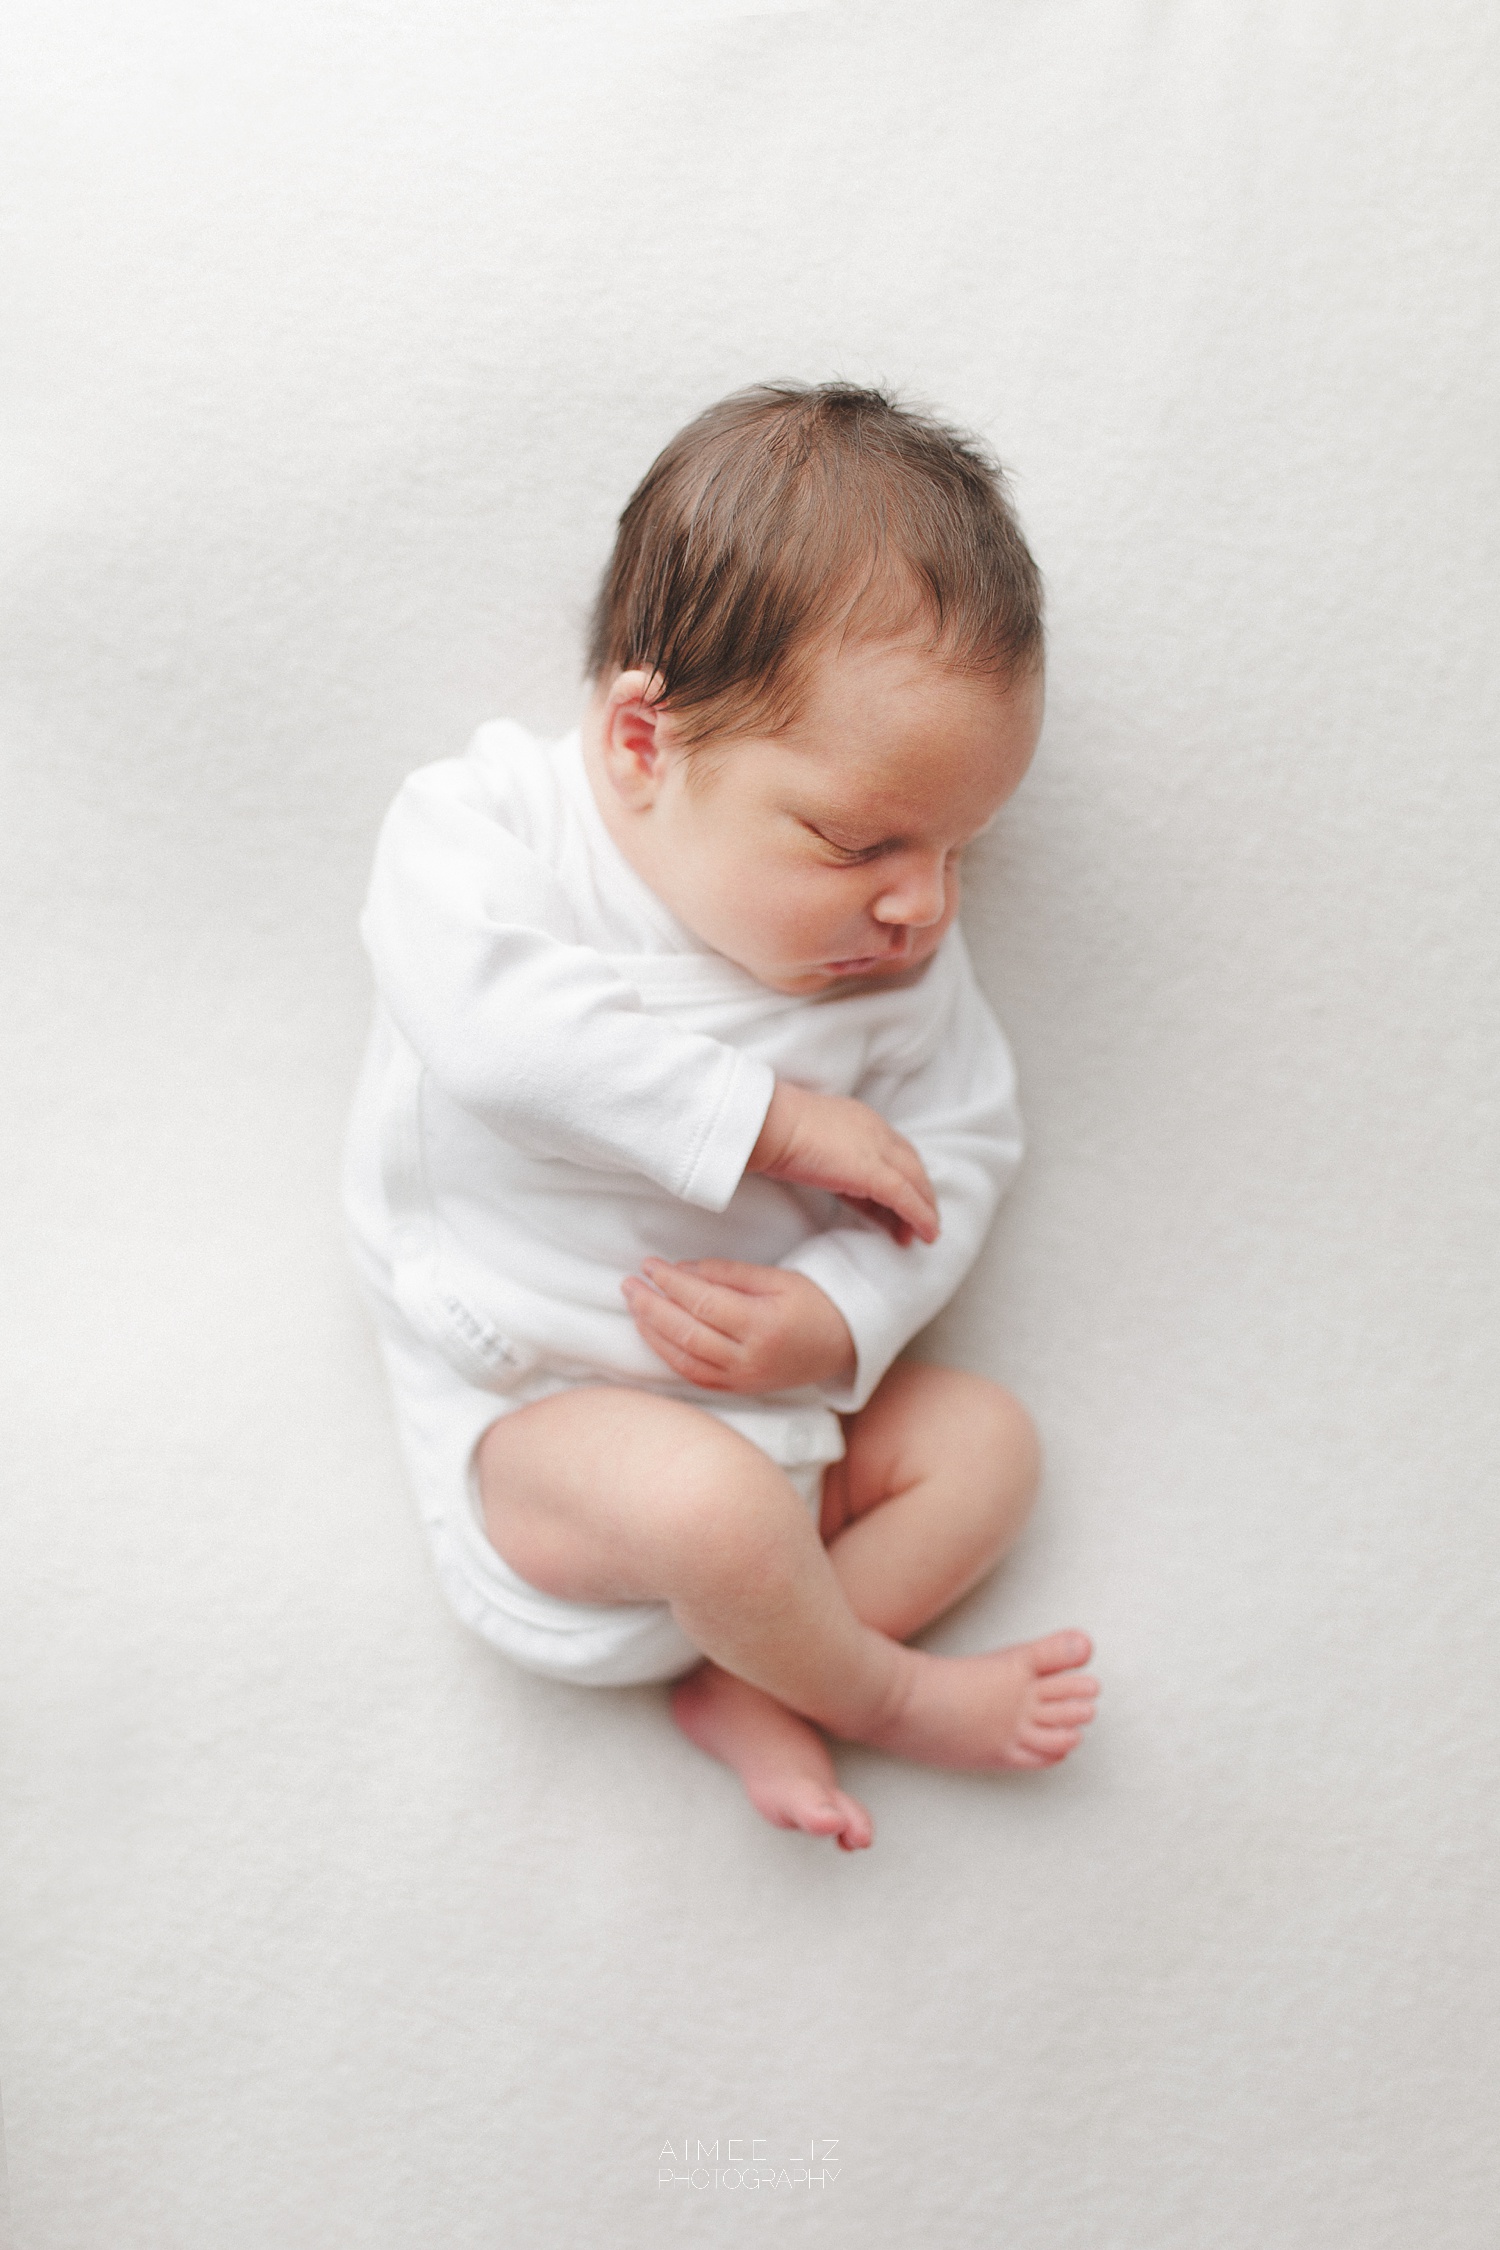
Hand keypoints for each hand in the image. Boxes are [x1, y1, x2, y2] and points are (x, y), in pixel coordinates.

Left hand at [621, 1258, 855, 1393]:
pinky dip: (667, 1354)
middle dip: (651, 1306)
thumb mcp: (778, 1278)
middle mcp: (749, 1359)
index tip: (650, 1264)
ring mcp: (742, 1380)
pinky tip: (652, 1334)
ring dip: (652, 1331)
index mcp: (763, 1325)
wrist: (845, 1345)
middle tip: (629, 1283)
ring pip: (683, 1359)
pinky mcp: (738, 1390)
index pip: (703, 1302)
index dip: (671, 1282)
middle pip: (686, 1332)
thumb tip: (681, 1270)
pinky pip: (693, 1375)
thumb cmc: (815, 1304)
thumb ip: (728, 1274)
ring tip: (634, 1305)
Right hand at [747, 1081, 939, 1245]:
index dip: (900, 1176)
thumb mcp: (809, 1142)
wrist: (769, 1124)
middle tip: (917, 1221)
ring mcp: (878, 1150)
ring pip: (915, 1182)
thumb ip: (826, 1157)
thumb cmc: (775, 1130)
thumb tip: (826, 1173)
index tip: (897, 1202)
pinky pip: (907, 1199)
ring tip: (924, 1234)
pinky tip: (926, 1234)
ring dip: (923, 1209)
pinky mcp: (875, 1173)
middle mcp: (876, 1130)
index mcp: (860, 1119)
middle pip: (910, 1165)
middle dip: (918, 1193)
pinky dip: (921, 1217)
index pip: (891, 1151)